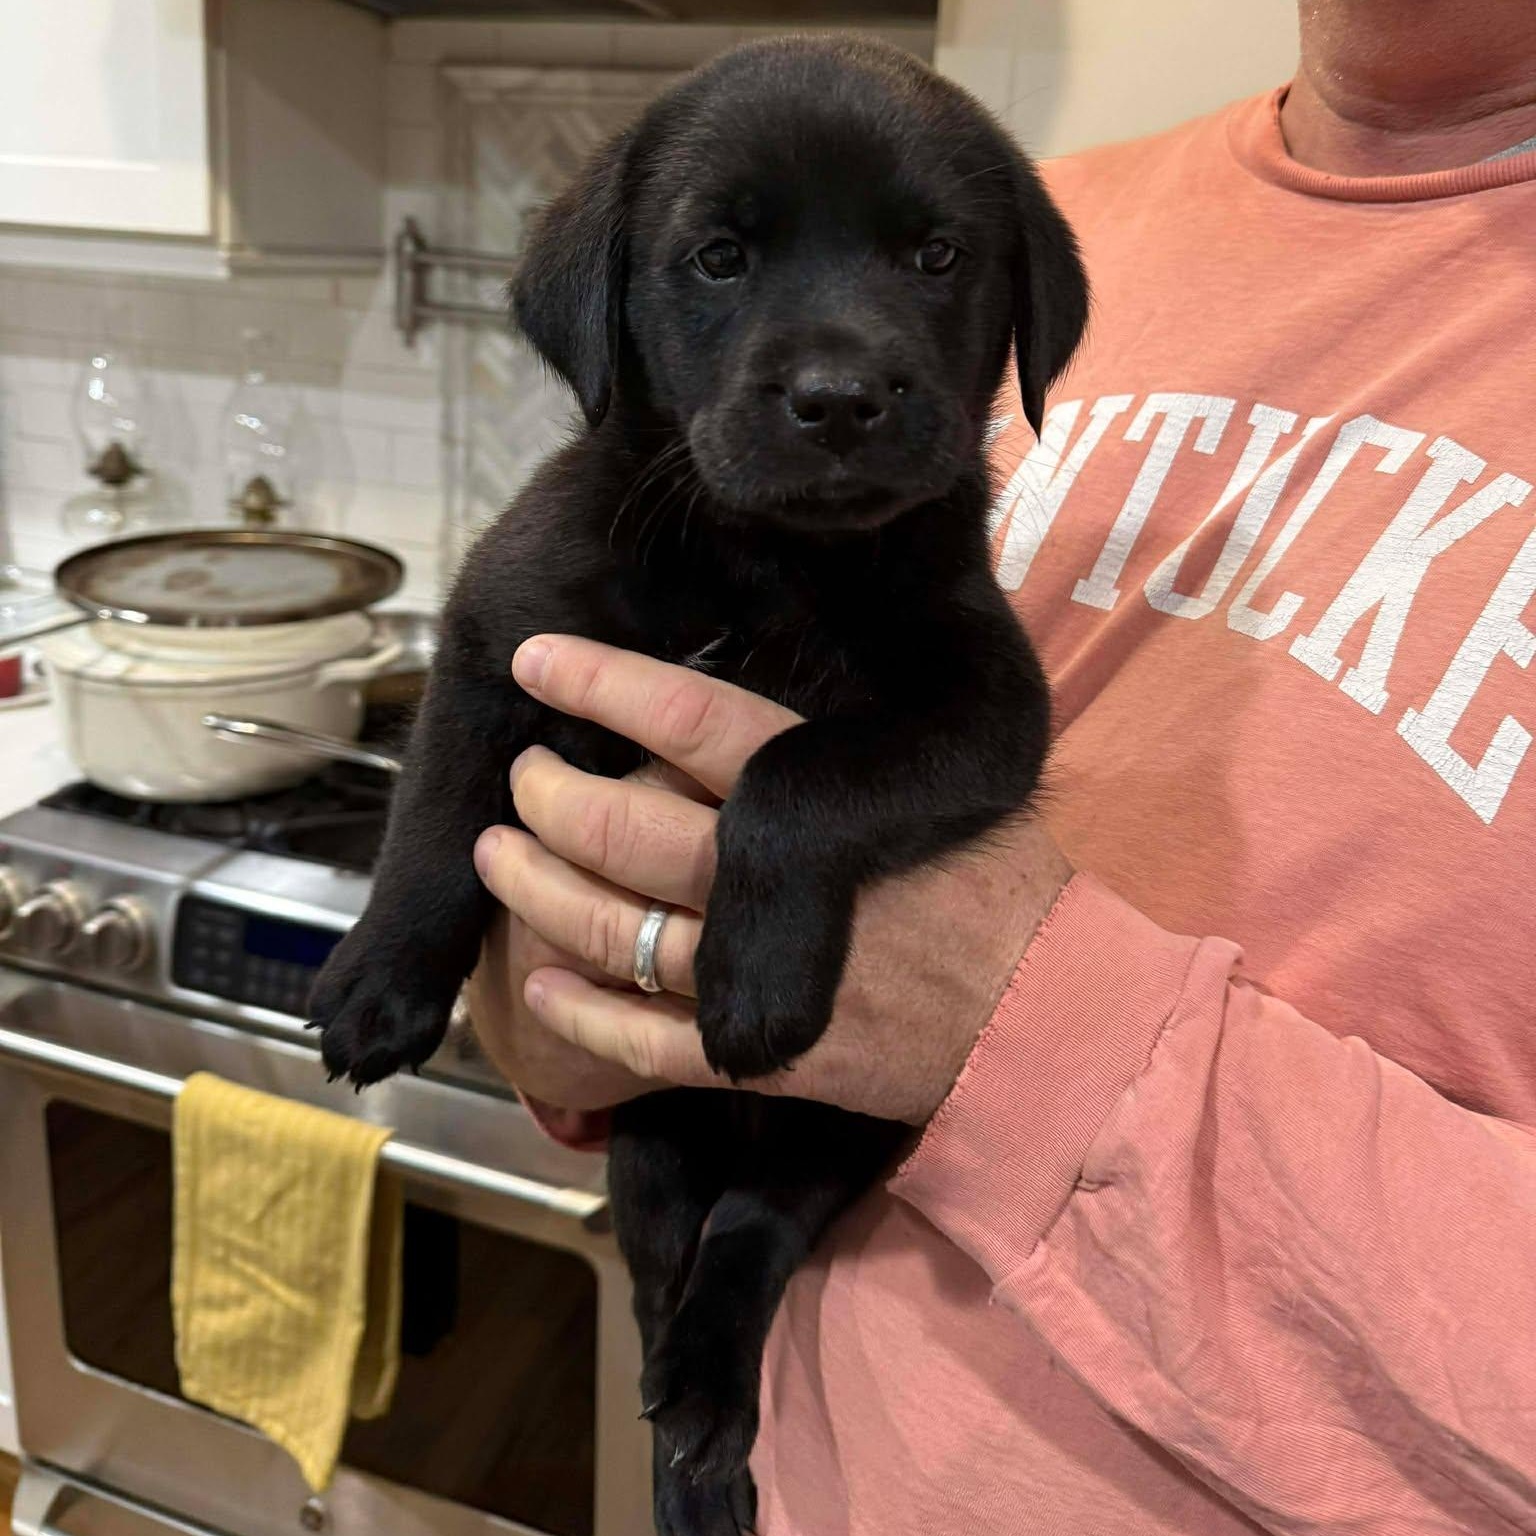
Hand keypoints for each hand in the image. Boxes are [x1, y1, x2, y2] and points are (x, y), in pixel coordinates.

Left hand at [467, 635, 1070, 1124]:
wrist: (1055, 1013)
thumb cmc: (1008, 888)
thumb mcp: (930, 787)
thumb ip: (836, 753)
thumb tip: (737, 708)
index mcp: (823, 801)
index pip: (688, 721)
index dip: (601, 684)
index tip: (538, 657)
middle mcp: (776, 885)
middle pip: (622, 828)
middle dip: (549, 797)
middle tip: (522, 776)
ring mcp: (763, 976)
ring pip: (612, 931)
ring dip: (539, 891)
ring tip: (503, 856)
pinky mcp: (763, 1058)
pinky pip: (645, 1043)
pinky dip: (581, 1017)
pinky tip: (542, 990)